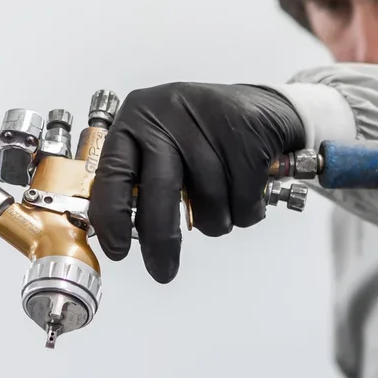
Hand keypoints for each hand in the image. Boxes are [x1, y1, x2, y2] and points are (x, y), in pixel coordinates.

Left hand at [89, 82, 303, 282]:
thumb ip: (139, 178)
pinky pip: (243, 204)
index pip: (113, 173)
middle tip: (162, 271)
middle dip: (161, 241)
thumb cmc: (203, 133)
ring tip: (223, 197)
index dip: (112, 218)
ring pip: (209, 206)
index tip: (118, 250)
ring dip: (217, 219)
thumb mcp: (160, 142)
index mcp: (137, 118)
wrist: (264, 106)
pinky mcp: (247, 136)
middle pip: (160, 193)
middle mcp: (168, 116)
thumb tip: (118, 232)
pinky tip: (247, 189)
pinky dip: (247, 210)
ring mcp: (209, 124)